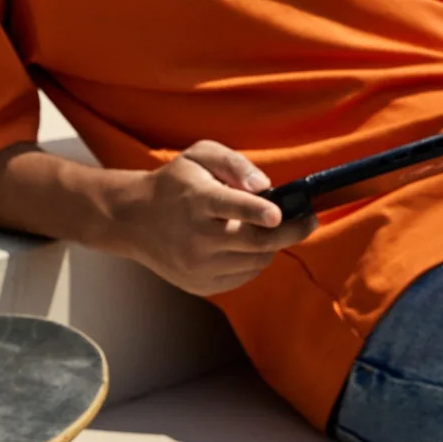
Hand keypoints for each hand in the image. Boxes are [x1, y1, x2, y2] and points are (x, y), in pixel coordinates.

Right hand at [109, 140, 314, 296]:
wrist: (133, 221)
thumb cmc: (174, 184)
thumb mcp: (199, 156)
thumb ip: (234, 164)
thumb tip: (265, 187)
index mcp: (197, 201)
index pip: (231, 208)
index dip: (258, 212)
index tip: (279, 213)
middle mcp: (196, 238)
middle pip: (255, 242)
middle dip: (289, 232)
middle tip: (309, 221)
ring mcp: (197, 266)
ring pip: (256, 261)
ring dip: (270, 245)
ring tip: (265, 228)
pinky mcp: (200, 285)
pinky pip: (244, 276)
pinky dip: (254, 261)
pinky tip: (244, 245)